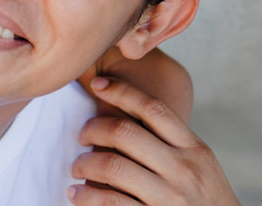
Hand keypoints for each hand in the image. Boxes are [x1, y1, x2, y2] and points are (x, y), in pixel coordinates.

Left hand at [68, 77, 240, 204]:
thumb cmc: (203, 198)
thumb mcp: (199, 164)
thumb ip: (170, 142)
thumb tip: (123, 112)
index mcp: (194, 149)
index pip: (153, 108)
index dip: (121, 91)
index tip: (97, 85)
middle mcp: (183, 169)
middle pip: (124, 132)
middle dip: (92, 129)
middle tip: (81, 137)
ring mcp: (169, 197)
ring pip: (112, 165)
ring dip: (84, 163)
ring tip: (77, 167)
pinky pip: (109, 201)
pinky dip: (86, 196)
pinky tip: (77, 194)